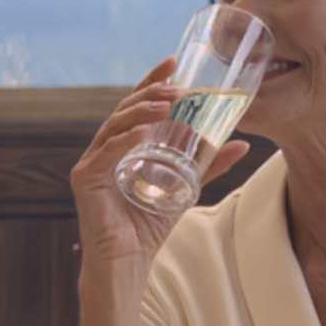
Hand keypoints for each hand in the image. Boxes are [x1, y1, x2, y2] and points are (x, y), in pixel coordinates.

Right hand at [70, 58, 249, 264]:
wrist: (127, 262)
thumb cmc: (148, 226)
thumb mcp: (186, 188)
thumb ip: (209, 166)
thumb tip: (241, 143)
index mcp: (125, 145)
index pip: (137, 105)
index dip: (152, 82)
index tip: (172, 62)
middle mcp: (105, 149)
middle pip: (124, 109)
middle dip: (150, 94)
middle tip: (176, 87)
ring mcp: (92, 162)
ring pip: (113, 126)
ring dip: (140, 112)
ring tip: (166, 104)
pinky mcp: (84, 179)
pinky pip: (104, 154)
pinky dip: (122, 141)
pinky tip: (141, 133)